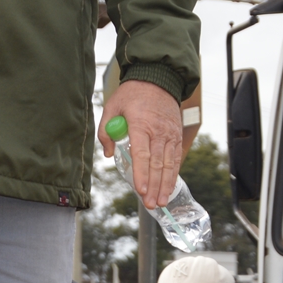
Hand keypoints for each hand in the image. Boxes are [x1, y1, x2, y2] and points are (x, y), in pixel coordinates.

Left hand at [100, 79, 182, 209]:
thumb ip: (106, 130)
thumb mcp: (112, 106)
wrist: (159, 78)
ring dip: (165, 185)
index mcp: (140, 124)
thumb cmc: (132, 93)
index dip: (141, 174)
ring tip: (160, 202)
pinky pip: (175, 158)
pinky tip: (168, 188)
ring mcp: (169, 134)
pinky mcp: (176, 135)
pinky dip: (173, 174)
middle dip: (154, 186)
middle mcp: (158, 131)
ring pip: (168, 164)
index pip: (141, 154)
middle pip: (156, 163)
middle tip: (150, 204)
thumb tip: (109, 153)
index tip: (140, 190)